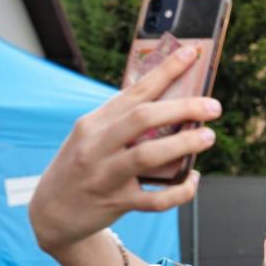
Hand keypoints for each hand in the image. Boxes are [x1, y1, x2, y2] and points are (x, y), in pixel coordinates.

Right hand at [29, 46, 220, 254]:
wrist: (52, 212)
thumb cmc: (81, 167)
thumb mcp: (92, 137)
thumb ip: (124, 122)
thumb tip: (175, 107)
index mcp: (94, 123)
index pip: (135, 90)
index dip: (166, 70)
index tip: (193, 54)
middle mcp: (96, 145)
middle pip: (144, 118)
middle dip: (183, 108)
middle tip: (214, 106)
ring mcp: (105, 175)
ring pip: (148, 155)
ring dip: (184, 144)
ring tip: (208, 137)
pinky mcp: (116, 202)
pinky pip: (156, 198)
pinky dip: (181, 190)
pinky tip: (193, 180)